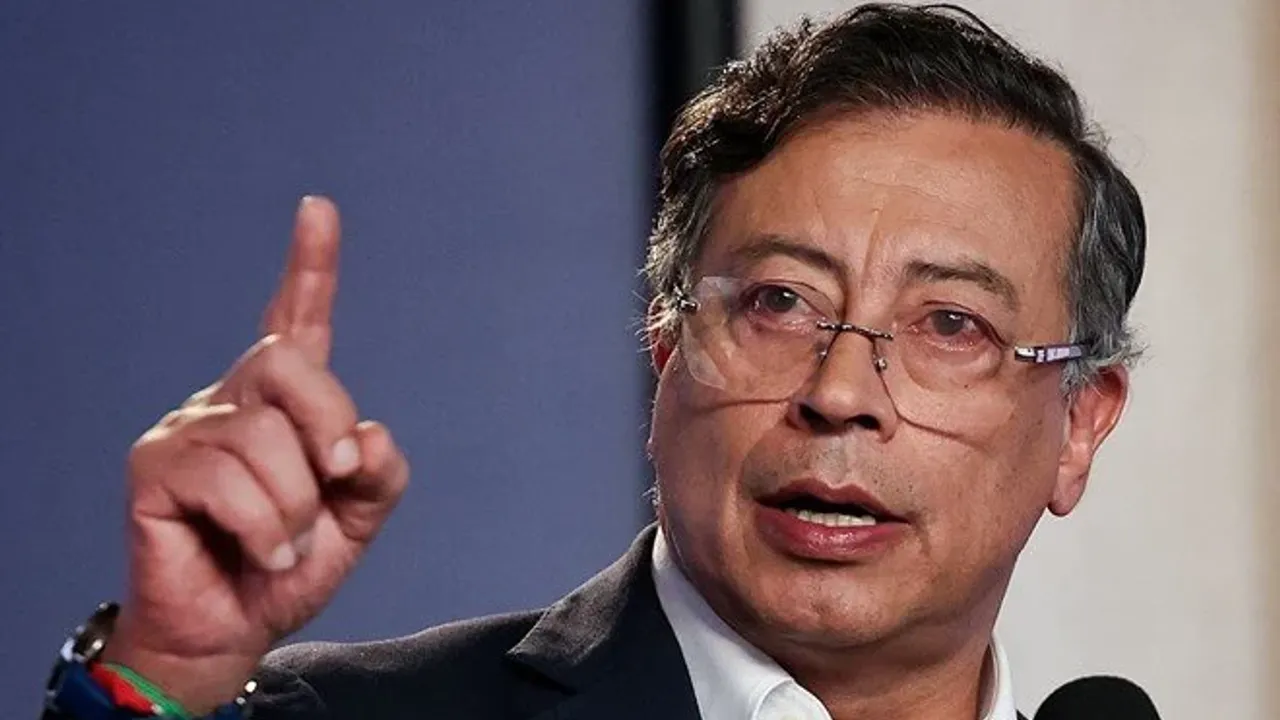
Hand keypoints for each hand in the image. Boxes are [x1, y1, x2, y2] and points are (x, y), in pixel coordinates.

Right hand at [101, 197, 409, 712]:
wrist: (233, 630)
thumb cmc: (289, 564)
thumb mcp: (357, 519)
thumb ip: (379, 473)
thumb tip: (364, 434)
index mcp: (283, 404)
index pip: (296, 322)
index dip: (310, 266)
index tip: (319, 209)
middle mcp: (232, 400)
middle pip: (288, 362)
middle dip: (327, 424)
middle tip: (336, 481)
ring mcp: (188, 429)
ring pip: (266, 437)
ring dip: (296, 507)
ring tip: (284, 543)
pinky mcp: (155, 467)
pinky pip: (229, 480)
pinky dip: (265, 528)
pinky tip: (261, 551)